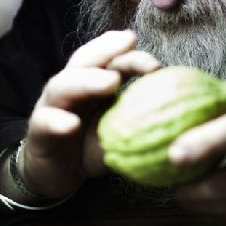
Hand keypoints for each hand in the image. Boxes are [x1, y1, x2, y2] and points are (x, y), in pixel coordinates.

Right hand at [17, 30, 160, 199]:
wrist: (55, 173)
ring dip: (87, 81)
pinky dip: (57, 121)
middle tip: (131, 53)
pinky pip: (46, 122)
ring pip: (63, 85)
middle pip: (84, 61)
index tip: (152, 57)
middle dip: (108, 53)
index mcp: (91, 82)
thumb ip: (142, 115)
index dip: (126, 52)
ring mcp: (51, 106)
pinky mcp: (39, 131)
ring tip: (110, 83)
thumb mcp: (120, 128)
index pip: (106, 58)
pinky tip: (72, 125)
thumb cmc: (91, 145)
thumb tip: (187, 114)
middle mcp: (70, 87)